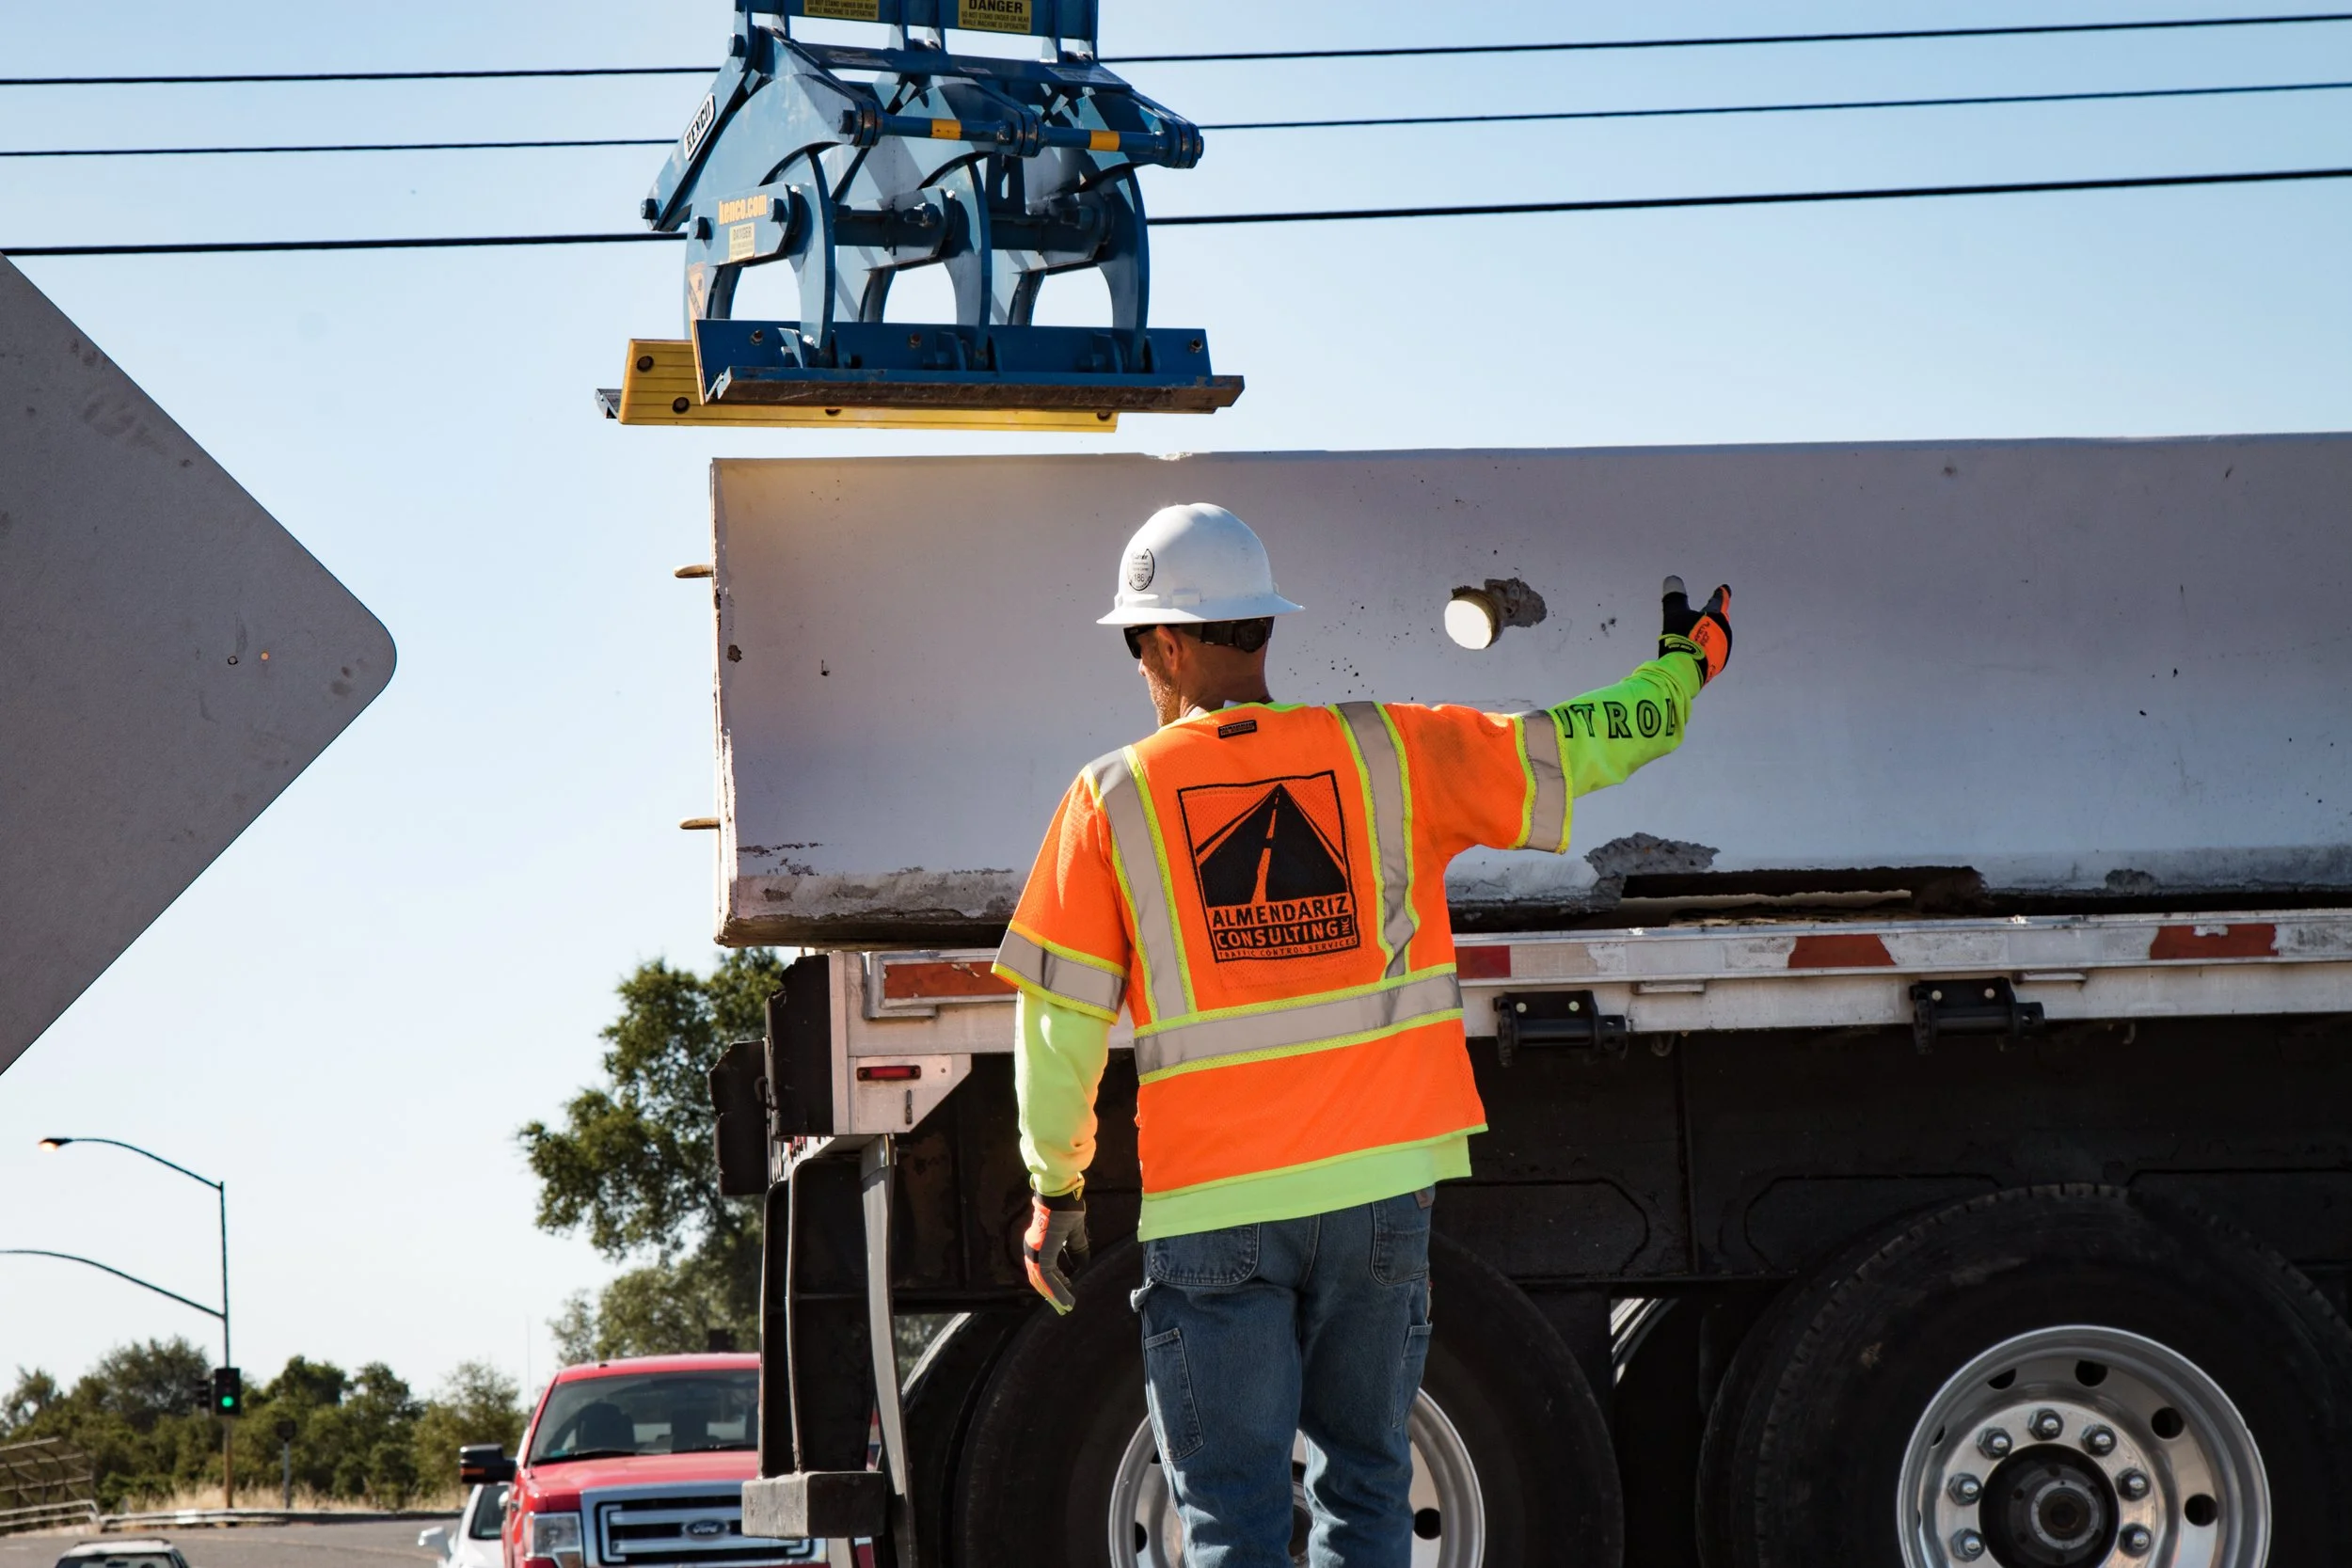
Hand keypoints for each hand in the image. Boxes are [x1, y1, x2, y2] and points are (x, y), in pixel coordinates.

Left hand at [1023, 1191, 1089, 1313]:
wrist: (1059, 1196)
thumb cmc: (1066, 1208)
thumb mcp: (1074, 1233)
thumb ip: (1076, 1249)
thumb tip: (1081, 1264)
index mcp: (1038, 1243)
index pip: (1042, 1269)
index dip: (1053, 1282)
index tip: (1065, 1289)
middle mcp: (1033, 1249)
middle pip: (1039, 1278)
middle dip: (1052, 1293)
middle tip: (1064, 1306)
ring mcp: (1035, 1252)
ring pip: (1043, 1281)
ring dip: (1055, 1295)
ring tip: (1066, 1306)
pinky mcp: (1041, 1255)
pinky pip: (1048, 1278)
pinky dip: (1057, 1290)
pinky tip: (1067, 1299)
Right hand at [1660, 576, 1731, 684]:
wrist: (1685, 671)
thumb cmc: (1682, 638)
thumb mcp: (1674, 614)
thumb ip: (1674, 596)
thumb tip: (1672, 579)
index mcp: (1717, 617)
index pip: (1720, 601)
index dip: (1721, 593)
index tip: (1725, 588)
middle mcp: (1724, 633)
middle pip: (1721, 619)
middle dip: (1715, 615)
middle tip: (1710, 611)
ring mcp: (1722, 651)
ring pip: (1718, 636)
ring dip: (1711, 633)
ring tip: (1700, 633)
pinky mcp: (1716, 665)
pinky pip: (1713, 651)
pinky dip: (1707, 647)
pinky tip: (1698, 650)